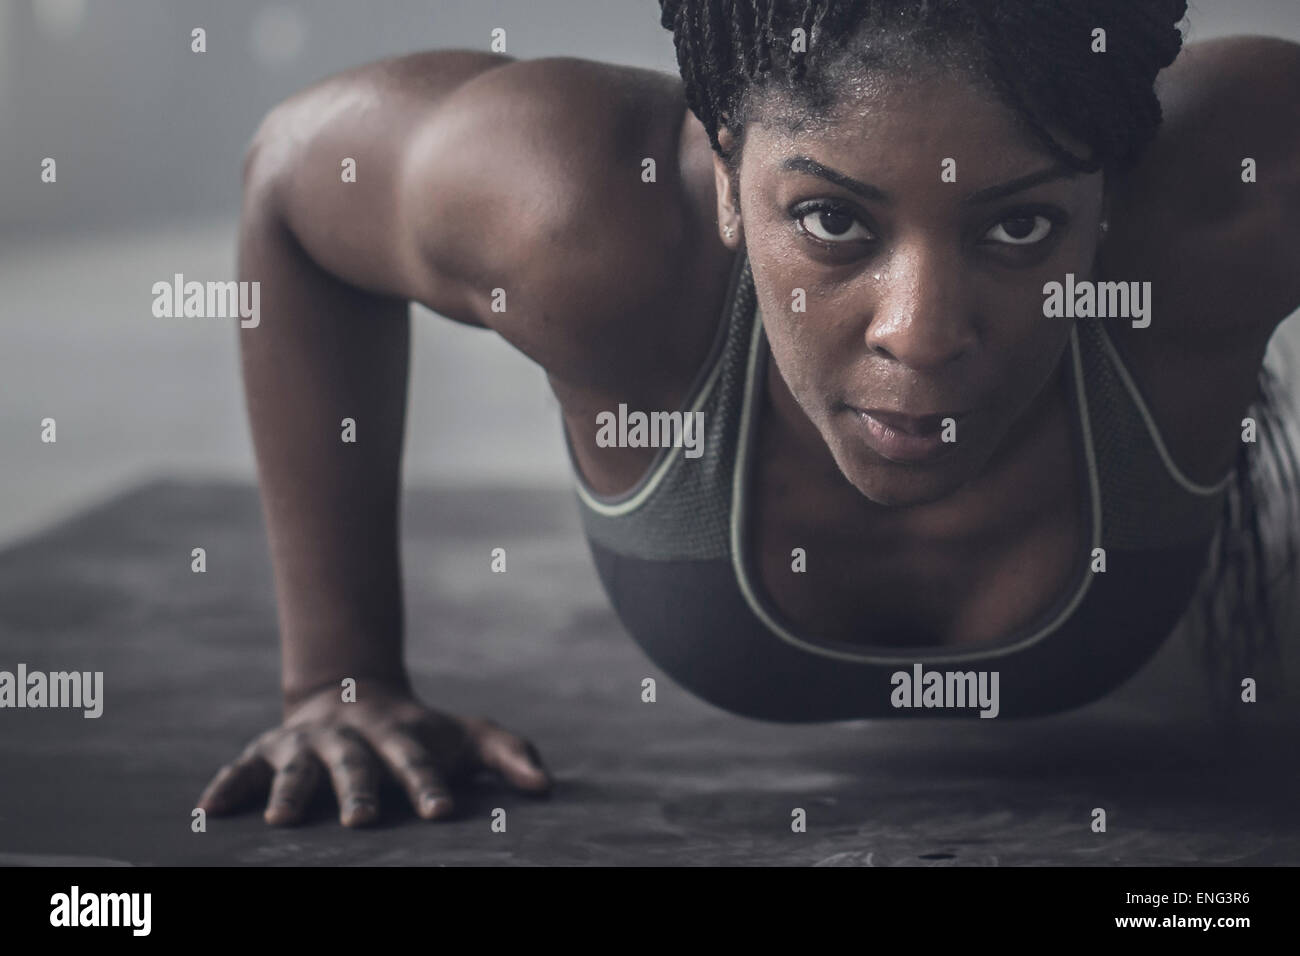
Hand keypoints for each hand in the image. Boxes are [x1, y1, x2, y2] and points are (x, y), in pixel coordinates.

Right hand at [196, 678, 549, 826]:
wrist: (353, 692)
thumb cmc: (421, 732)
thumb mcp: (467, 736)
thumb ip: (508, 755)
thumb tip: (547, 787)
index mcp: (400, 736)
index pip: (418, 762)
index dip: (430, 786)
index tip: (443, 813)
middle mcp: (351, 737)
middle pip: (356, 765)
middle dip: (358, 791)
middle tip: (362, 822)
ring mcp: (307, 742)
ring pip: (297, 766)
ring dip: (288, 790)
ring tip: (278, 822)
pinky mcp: (269, 749)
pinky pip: (243, 767)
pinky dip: (226, 786)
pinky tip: (207, 811)